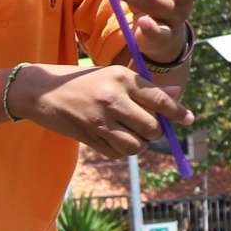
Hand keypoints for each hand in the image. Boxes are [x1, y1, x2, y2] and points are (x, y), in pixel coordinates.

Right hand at [17, 64, 193, 160]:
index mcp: (122, 78)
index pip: (160, 99)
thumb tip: (177, 96)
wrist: (42, 91)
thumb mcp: (113, 76)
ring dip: (138, 144)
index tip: (189, 119)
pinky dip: (119, 151)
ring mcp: (99, 120)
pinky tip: (113, 139)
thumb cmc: (83, 82)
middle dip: (155, 132)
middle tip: (148, 128)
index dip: (177, 113)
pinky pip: (116, 153)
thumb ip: (144, 88)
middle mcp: (113, 98)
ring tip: (131, 136)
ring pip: (136, 145)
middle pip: (152, 127)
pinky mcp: (88, 137)